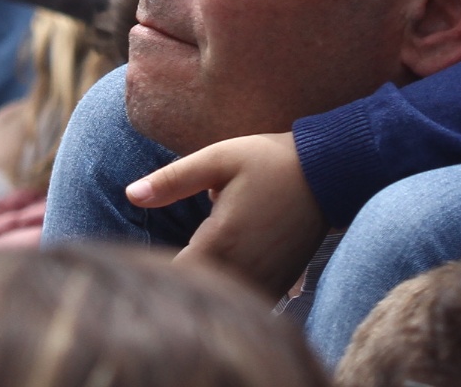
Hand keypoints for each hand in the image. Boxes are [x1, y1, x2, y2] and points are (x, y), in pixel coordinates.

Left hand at [130, 133, 325, 296]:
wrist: (330, 172)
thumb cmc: (270, 161)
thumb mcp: (219, 159)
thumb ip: (172, 180)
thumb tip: (130, 194)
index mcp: (221, 241)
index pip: (175, 276)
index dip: (155, 272)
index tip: (142, 261)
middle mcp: (244, 269)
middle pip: (198, 294)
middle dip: (178, 282)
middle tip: (164, 265)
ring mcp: (266, 280)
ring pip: (225, 301)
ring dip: (208, 289)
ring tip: (194, 268)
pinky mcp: (282, 283)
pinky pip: (249, 300)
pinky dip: (233, 292)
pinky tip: (226, 272)